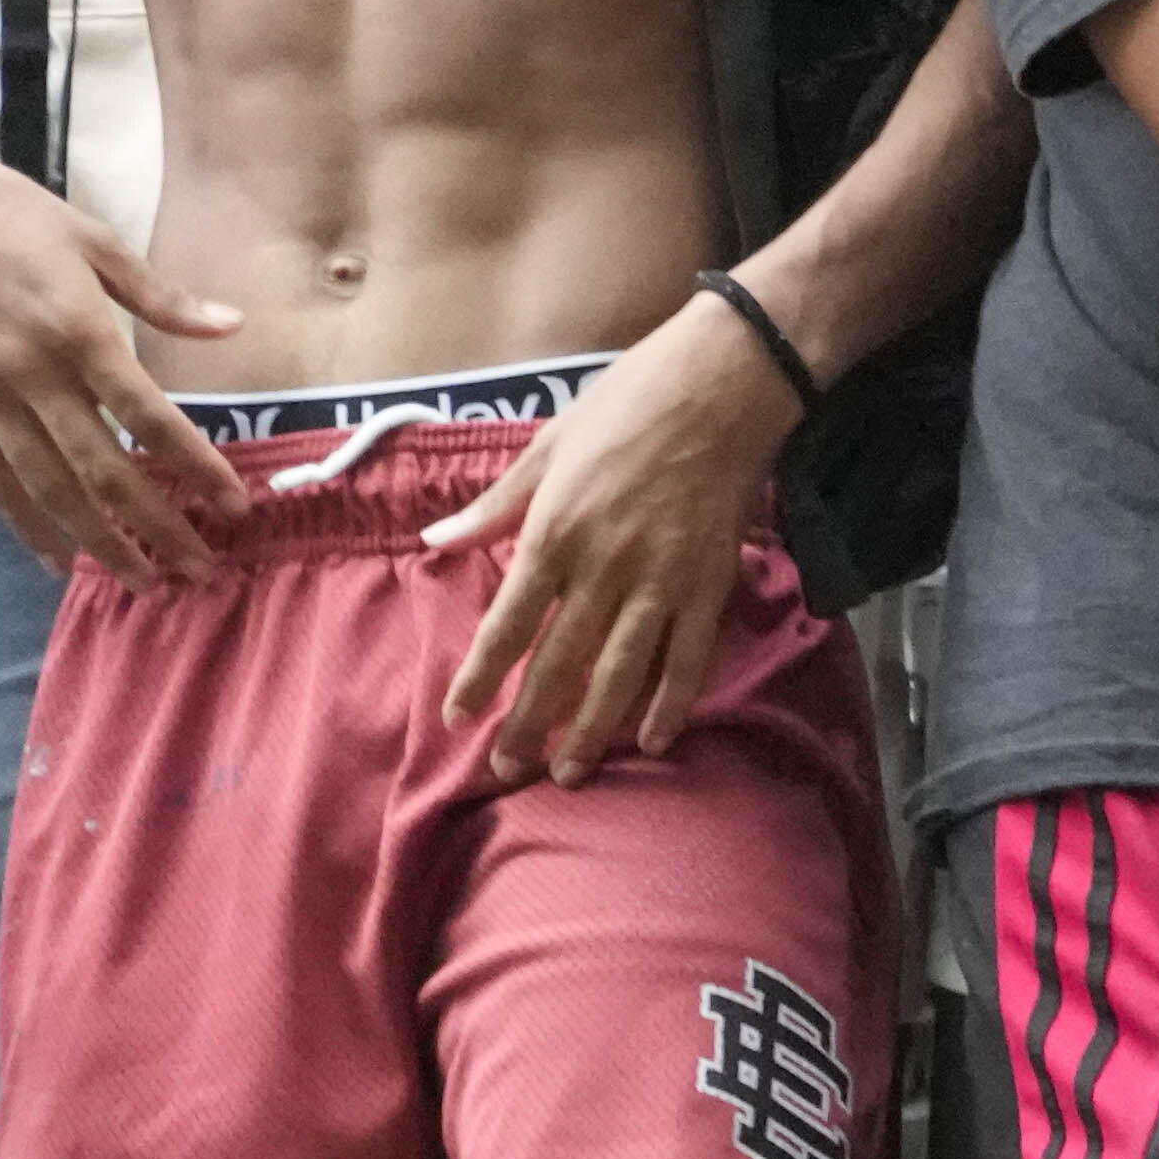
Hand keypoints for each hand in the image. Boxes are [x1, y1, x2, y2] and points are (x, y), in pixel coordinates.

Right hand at [0, 134, 255, 583]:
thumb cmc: (12, 216)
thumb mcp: (96, 241)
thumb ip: (164, 298)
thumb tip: (233, 327)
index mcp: (78, 330)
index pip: (148, 418)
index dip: (194, 467)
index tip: (234, 506)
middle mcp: (30, 373)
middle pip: (102, 470)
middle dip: (156, 526)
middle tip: (199, 569)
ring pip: (48, 488)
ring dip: (98, 541)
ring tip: (143, 579)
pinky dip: (28, 525)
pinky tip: (60, 560)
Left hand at [423, 307, 792, 781]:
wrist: (722, 386)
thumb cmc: (627, 404)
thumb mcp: (547, 445)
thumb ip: (496, 505)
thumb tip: (435, 542)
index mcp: (555, 532)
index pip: (509, 623)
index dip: (482, 675)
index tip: (460, 717)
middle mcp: (604, 568)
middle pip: (560, 662)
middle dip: (531, 723)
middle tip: (507, 771)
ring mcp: (662, 582)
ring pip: (621, 673)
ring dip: (592, 729)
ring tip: (570, 773)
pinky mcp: (710, 585)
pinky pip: (689, 656)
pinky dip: (672, 702)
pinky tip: (653, 739)